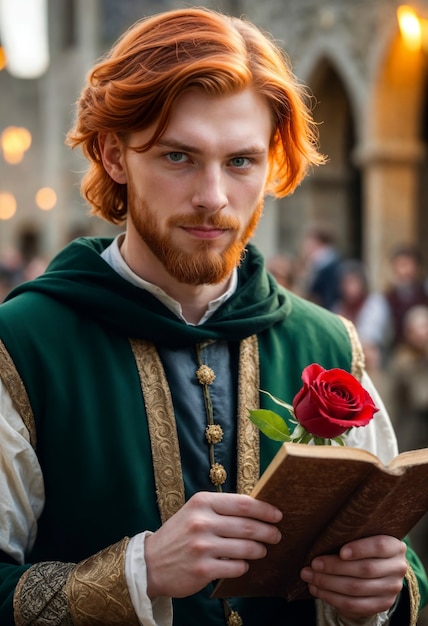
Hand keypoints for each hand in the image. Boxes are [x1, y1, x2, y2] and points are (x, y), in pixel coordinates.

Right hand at [144, 491, 281, 597]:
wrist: (150, 563)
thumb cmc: (178, 535)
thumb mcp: (194, 512)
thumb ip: (220, 508)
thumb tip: (255, 509)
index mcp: (202, 502)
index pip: (243, 503)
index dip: (265, 509)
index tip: (277, 514)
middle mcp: (202, 522)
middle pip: (248, 526)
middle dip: (268, 531)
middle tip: (276, 535)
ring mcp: (202, 546)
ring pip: (245, 548)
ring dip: (259, 550)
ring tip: (262, 550)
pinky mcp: (203, 569)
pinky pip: (236, 567)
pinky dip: (243, 566)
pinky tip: (242, 564)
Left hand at [300, 535, 406, 620]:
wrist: (379, 571)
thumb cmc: (364, 547)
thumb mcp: (364, 537)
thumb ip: (351, 536)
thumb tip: (321, 540)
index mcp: (395, 546)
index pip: (379, 546)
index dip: (360, 549)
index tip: (340, 551)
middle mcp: (398, 568)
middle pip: (364, 570)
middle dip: (334, 567)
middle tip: (313, 564)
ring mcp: (391, 589)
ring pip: (356, 589)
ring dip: (328, 583)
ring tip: (309, 576)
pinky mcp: (382, 605)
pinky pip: (354, 605)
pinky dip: (332, 598)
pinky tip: (317, 590)